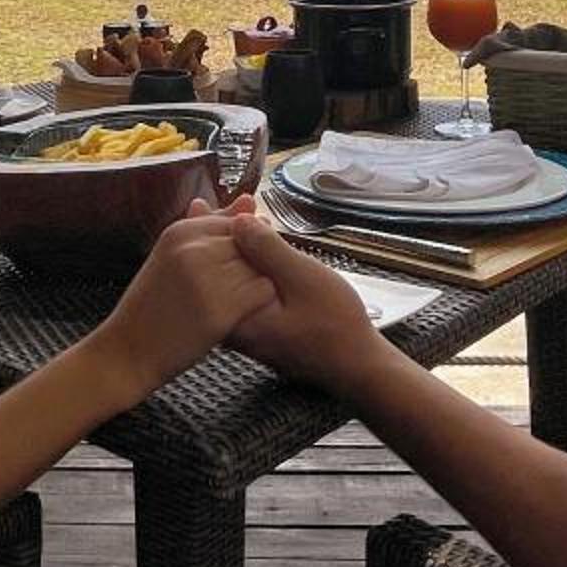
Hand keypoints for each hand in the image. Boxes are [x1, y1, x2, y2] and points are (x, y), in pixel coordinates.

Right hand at [94, 203, 276, 402]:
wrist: (126, 351)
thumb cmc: (151, 306)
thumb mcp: (172, 256)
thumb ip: (210, 227)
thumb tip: (248, 199)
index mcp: (181, 231)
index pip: (235, 221)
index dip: (240, 246)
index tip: (229, 268)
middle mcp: (193, 248)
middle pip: (250, 242)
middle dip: (250, 264)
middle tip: (231, 289)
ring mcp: (207, 277)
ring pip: (259, 266)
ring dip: (254, 284)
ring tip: (232, 302)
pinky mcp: (220, 308)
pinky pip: (262, 292)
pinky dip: (258, 304)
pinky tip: (240, 313)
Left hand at [222, 209, 386, 391]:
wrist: (355, 364)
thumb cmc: (335, 325)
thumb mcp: (304, 278)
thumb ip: (268, 250)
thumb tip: (237, 220)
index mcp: (234, 314)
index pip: (210, 261)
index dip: (222, 224)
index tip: (240, 202)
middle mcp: (230, 324)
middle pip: (213, 268)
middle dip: (226, 232)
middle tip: (245, 203)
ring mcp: (241, 327)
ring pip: (227, 277)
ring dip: (239, 247)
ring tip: (250, 216)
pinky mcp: (254, 326)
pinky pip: (241, 288)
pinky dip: (249, 265)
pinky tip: (261, 248)